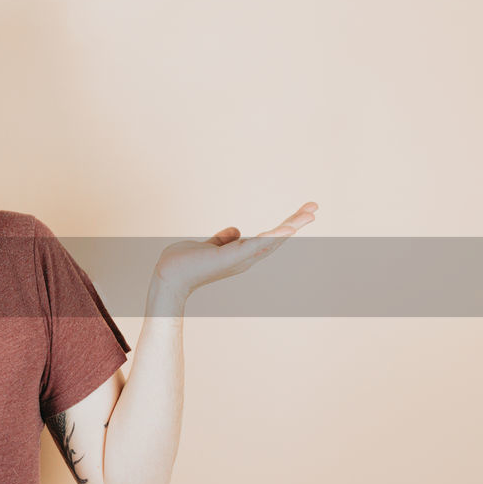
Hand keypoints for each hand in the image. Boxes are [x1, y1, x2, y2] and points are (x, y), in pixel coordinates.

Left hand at [153, 202, 318, 297]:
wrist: (167, 277)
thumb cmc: (183, 264)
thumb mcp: (207, 246)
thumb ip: (222, 240)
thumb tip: (235, 230)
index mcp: (240, 254)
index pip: (269, 237)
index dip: (286, 225)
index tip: (303, 212)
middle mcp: (244, 258)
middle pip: (276, 238)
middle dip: (296, 222)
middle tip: (315, 207)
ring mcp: (239, 258)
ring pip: (271, 240)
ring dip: (291, 226)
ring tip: (309, 214)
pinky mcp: (231, 257)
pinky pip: (256, 244)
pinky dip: (272, 236)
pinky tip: (287, 227)